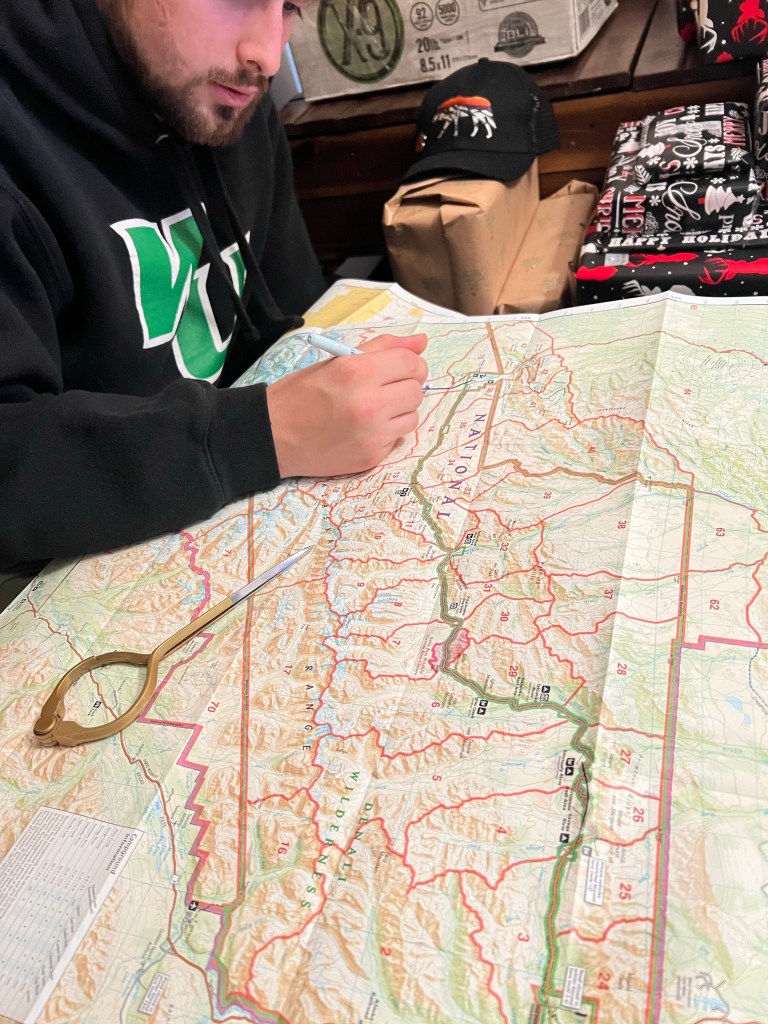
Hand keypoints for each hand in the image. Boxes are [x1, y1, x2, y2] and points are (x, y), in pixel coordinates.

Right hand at [266, 333, 427, 478]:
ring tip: (372, 409)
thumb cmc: (302, 393)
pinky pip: (397, 438)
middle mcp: (368, 404)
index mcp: (357, 372)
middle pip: (416, 391)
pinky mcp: (372, 456)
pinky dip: (386, 432)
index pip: (411, 363)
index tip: (401, 368)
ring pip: (412, 416)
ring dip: (399, 411)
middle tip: (383, 389)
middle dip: (405, 386)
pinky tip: (364, 428)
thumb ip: (382, 349)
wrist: (274, 435)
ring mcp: (372, 434)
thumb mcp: (336, 361)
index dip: (410, 363)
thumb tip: (421, 341)